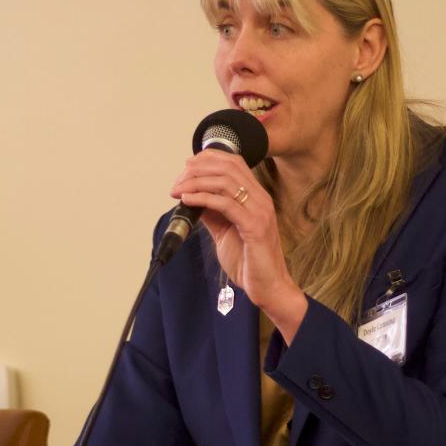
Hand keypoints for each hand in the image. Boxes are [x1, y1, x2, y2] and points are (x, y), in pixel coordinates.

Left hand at [171, 149, 307, 340]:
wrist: (268, 287)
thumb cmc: (249, 261)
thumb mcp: (225, 231)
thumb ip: (212, 213)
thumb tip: (192, 198)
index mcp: (256, 197)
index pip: (234, 162)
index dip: (208, 158)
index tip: (186, 166)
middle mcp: (261, 199)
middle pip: (228, 167)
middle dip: (197, 170)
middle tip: (177, 182)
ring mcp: (260, 212)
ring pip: (225, 182)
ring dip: (196, 182)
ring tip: (178, 191)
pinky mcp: (255, 227)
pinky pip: (225, 204)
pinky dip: (202, 198)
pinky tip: (188, 201)